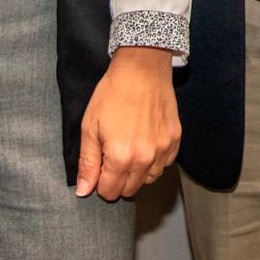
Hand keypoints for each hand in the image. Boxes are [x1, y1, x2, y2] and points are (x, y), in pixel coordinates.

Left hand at [75, 46, 179, 199]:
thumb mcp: (90, 127)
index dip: (100, 183)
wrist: (142, 68)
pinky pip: (165, 164)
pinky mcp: (175, 139)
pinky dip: (154, 161)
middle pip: (130, 190)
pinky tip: (145, 143)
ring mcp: (163, 149)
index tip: (99, 167)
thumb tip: (83, 191)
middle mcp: (145, 158)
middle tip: (112, 156)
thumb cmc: (113, 94)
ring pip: (149, 179)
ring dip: (137, 172)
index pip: (110, 192)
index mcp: (121, 157)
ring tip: (129, 149)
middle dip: (118, 180)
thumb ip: (87, 163)